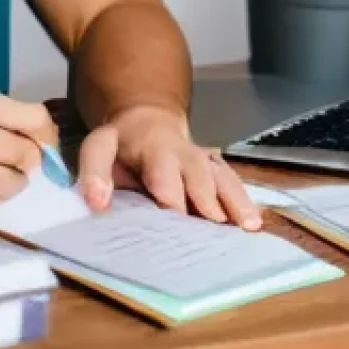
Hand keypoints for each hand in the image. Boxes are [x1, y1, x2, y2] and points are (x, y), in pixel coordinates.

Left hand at [76, 105, 261, 229]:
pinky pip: (233, 184)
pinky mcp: (217, 171)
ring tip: (246, 225)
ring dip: (234, 201)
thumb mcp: (99, 148)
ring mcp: (204, 161)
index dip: (168, 192)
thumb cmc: (123, 146)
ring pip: (222, 177)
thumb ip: (94, 173)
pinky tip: (254, 224)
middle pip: (199, 174)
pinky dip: (244, 202)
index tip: (172, 214)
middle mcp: (184, 153)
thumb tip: (96, 202)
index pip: (161, 171)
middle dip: (206, 198)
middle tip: (214, 225)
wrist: (148, 122)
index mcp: (153, 149)